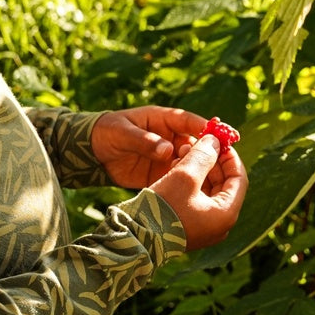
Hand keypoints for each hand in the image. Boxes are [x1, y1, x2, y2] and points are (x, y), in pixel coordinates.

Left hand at [90, 106, 208, 189]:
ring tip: (205, 182)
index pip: (189, 122)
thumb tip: (167, 150)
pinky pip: (177, 179)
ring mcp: (167, 157)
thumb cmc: (107, 132)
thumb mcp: (122, 133)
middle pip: (196, 145)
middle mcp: (170, 138)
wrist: (92, 152)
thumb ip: (144, 141)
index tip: (222, 137)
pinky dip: (185, 185)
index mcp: (163, 120)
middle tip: (218, 165)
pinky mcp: (161, 174)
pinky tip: (192, 195)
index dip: (207, 129)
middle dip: (207, 154)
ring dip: (198, 171)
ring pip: (189, 164)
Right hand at [150, 133, 247, 250]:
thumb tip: (214, 140)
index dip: (230, 156)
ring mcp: (205, 228)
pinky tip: (177, 167)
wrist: (136, 239)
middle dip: (212, 161)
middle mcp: (220, 225)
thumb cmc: (164, 208)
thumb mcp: (185, 176)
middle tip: (199, 143)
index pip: (239, 179)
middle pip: (224, 185)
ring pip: (208, 191)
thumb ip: (203, 155)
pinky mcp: (189, 228)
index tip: (219, 140)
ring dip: (199, 170)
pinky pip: (196, 200)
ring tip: (184, 151)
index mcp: (226, 214)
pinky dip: (190, 183)